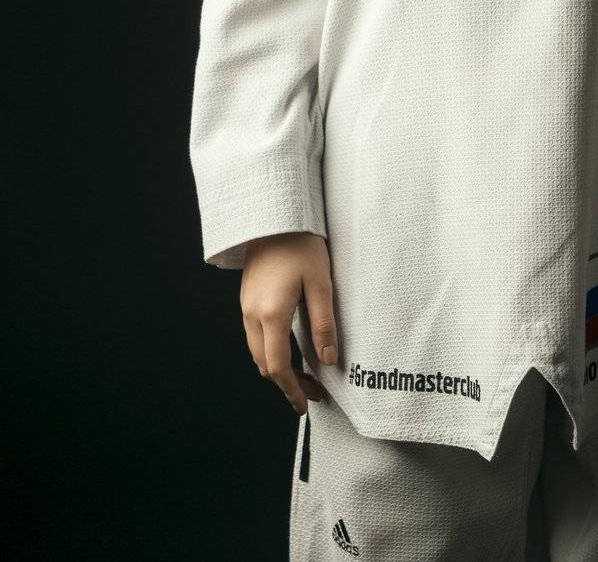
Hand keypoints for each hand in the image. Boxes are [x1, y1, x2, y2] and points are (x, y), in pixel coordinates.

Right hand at [240, 231, 338, 416]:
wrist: (274, 216)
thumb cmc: (301, 245)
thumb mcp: (321, 284)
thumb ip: (324, 325)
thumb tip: (328, 361)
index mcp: (271, 314)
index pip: (278, 366)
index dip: (292, 390)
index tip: (306, 404)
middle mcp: (252, 314)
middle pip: (264, 364)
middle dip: (286, 383)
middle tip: (312, 392)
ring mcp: (246, 306)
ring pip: (257, 351)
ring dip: (277, 368)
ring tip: (303, 373)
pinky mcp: (247, 298)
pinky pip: (254, 335)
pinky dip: (269, 350)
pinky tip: (288, 347)